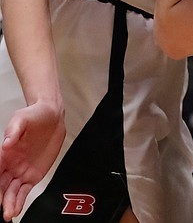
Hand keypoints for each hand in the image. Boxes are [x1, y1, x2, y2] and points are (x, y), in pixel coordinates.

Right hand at [0, 102, 65, 220]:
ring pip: (11, 191)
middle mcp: (10, 164)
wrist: (52, 116)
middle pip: (1, 184)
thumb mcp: (22, 119)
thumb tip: (6, 144)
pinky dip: (20, 200)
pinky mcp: (33, 175)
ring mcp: (20, 171)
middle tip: (0, 208)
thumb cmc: (34, 116)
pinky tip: (16, 210)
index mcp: (5, 152)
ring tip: (8, 214)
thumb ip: (14, 131)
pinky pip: (24, 190)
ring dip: (9, 203)